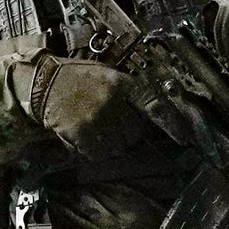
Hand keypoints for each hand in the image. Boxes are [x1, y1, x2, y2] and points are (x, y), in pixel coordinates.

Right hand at [27, 56, 191, 188]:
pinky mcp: (82, 133)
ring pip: (117, 146)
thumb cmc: (77, 79)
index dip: (172, 123)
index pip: (154, 104)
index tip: (185, 138)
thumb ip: (128, 94)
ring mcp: (97, 117)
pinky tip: (82, 135)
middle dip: (126, 132)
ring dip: (109, 143)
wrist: (42, 82)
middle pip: (134, 132)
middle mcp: (112, 100)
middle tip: (108, 121)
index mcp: (122, 83)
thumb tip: (151, 119)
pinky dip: (92, 150)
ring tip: (93, 126)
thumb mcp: (107, 76)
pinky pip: (98, 153)